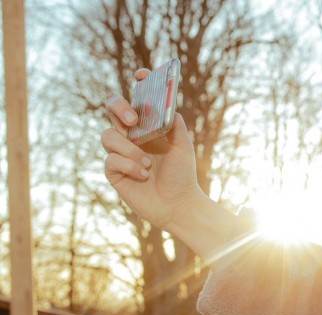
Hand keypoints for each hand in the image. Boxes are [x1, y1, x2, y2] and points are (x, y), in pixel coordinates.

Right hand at [101, 68, 202, 230]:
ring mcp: (119, 152)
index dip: (138, 84)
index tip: (142, 74)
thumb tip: (168, 103)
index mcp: (147, 127)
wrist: (179, 205)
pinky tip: (143, 175)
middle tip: (132, 120)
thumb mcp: (183, 147)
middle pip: (111, 108)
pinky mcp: (113, 171)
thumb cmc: (182, 176)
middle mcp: (130, 136)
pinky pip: (110, 159)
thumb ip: (175, 125)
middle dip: (118, 108)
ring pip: (108, 136)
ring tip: (148, 164)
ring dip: (130, 149)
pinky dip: (128, 165)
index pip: (137, 99)